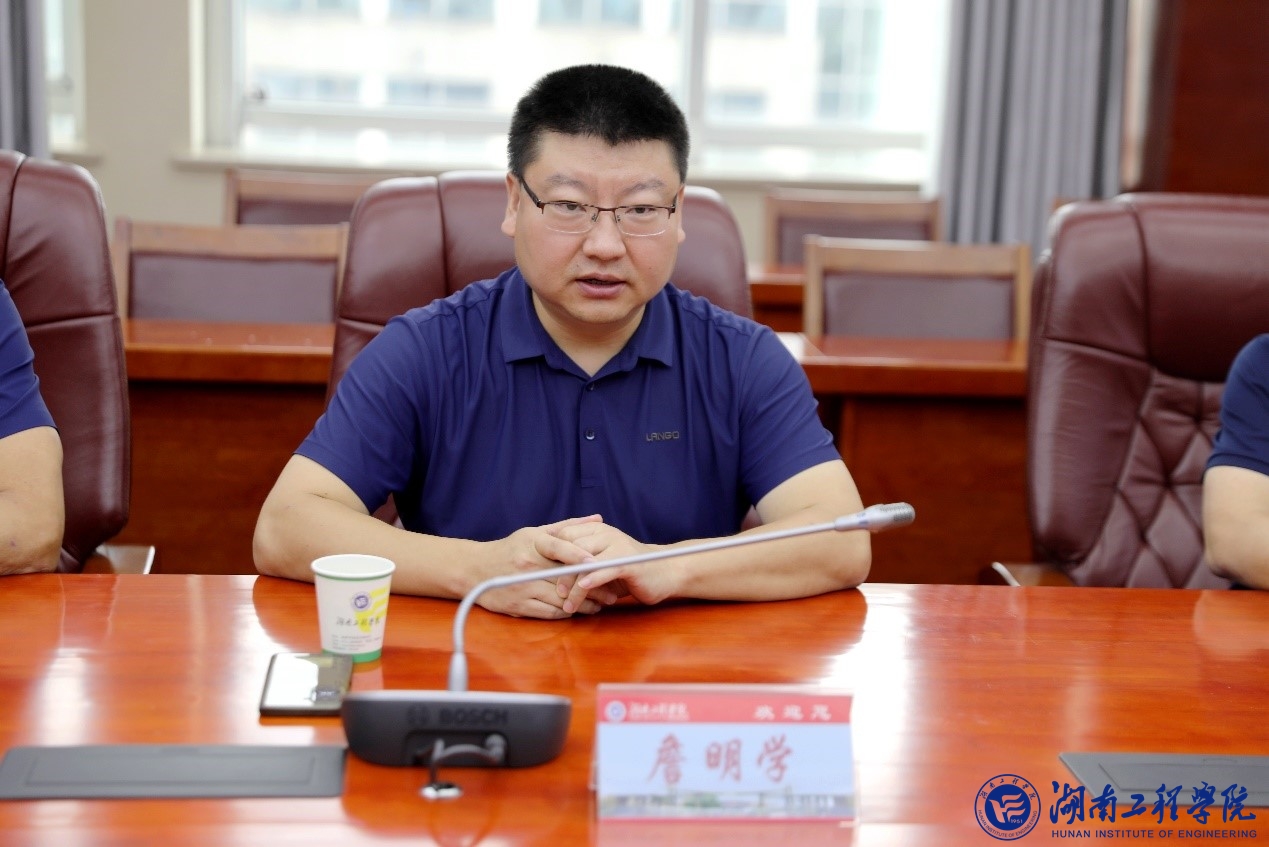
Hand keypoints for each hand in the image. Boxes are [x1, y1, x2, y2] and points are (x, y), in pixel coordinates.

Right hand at [477, 515, 605, 618]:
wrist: (474, 570)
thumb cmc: (510, 548)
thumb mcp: (534, 532)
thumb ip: (567, 527)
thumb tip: (597, 519)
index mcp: (532, 543)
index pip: (558, 547)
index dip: (578, 556)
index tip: (598, 563)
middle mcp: (528, 565)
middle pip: (565, 578)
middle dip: (592, 586)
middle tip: (613, 591)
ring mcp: (523, 587)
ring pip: (560, 598)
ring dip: (584, 603)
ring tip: (602, 604)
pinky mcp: (519, 606)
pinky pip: (549, 612)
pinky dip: (567, 612)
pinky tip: (579, 610)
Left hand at [549, 521, 678, 612]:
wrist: (665, 571)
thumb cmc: (629, 572)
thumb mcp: (601, 564)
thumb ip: (580, 564)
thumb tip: (549, 575)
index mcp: (595, 530)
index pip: (564, 536)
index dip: (550, 554)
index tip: (538, 574)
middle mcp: (604, 534)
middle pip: (571, 548)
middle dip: (558, 571)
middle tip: (552, 591)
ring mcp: (616, 546)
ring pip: (584, 563)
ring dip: (572, 585)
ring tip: (567, 604)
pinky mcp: (627, 562)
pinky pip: (603, 570)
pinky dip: (591, 580)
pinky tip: (581, 591)